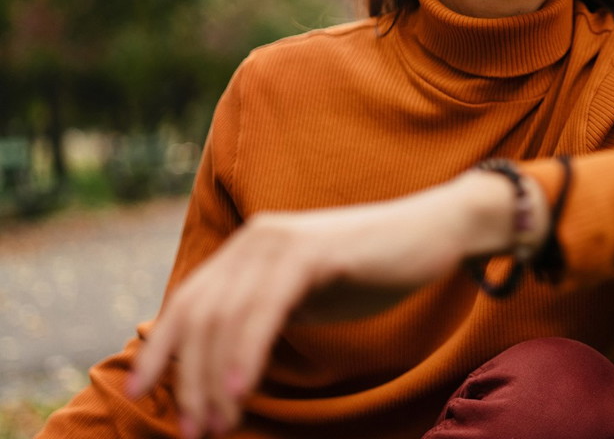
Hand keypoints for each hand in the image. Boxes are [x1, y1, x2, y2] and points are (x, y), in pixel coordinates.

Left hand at [128, 171, 547, 437]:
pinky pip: (264, 310)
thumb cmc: (372, 270)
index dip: (160, 352)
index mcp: (248, 247)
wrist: (432, 233)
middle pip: (198, 316)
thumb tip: (218, 365)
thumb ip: (263, 315)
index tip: (141, 396)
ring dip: (212, 379)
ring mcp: (281, 241)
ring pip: (224, 318)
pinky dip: (246, 354)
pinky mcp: (311, 252)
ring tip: (217, 424)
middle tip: (195, 431)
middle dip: (187, 379)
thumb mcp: (305, 295)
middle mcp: (255, 238)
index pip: (187, 302)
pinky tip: (240, 389)